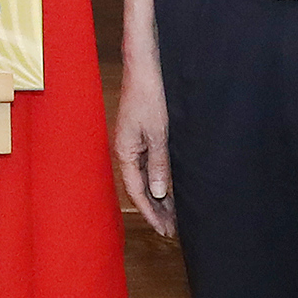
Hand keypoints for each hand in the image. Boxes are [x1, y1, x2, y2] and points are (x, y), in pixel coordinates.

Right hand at [111, 56, 175, 238]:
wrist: (144, 67)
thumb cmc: (149, 95)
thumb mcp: (159, 133)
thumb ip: (159, 164)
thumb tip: (159, 192)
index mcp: (125, 152)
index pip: (137, 192)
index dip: (151, 213)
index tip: (164, 230)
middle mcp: (126, 151)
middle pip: (139, 188)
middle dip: (155, 209)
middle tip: (172, 229)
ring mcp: (132, 143)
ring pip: (144, 178)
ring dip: (157, 197)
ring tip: (173, 214)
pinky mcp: (140, 135)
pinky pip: (147, 165)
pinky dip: (158, 180)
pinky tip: (168, 187)